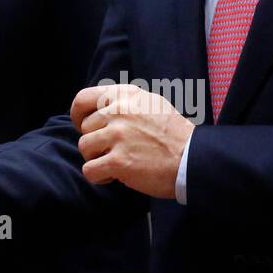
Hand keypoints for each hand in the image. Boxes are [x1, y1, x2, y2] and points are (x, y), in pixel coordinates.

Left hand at [72, 84, 193, 198]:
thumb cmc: (174, 134)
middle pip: (84, 128)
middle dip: (95, 142)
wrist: (193, 159)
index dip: (78, 115)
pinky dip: (99, 176)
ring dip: (97, 159)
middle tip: (113, 150)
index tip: (83, 126)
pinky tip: (113, 176)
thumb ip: (125, 102)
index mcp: (125, 95)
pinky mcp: (119, 161)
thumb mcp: (152, 103)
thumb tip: (101, 106)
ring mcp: (118, 136)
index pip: (83, 99)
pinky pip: (89, 170)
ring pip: (84, 148)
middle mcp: (119, 111)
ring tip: (116, 163)